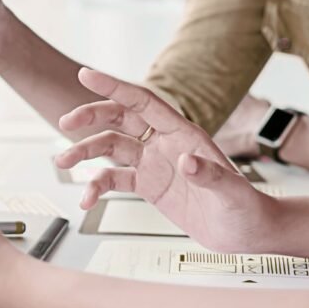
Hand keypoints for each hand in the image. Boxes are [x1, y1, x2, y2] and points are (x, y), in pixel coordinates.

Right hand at [56, 68, 277, 253]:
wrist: (246, 232)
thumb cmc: (246, 208)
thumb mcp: (232, 192)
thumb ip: (210, 175)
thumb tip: (186, 162)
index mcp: (183, 133)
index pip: (143, 102)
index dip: (114, 87)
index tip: (86, 75)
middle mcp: (165, 143)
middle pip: (120, 119)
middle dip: (91, 117)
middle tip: (65, 122)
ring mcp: (155, 164)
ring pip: (111, 148)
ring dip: (85, 152)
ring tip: (62, 162)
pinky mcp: (149, 186)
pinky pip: (115, 180)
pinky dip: (96, 187)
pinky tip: (86, 200)